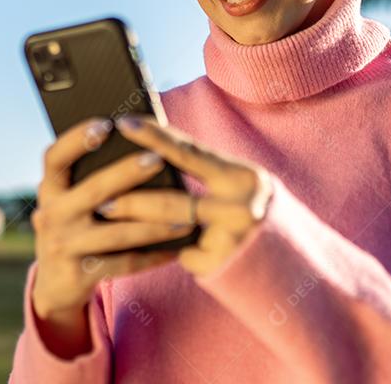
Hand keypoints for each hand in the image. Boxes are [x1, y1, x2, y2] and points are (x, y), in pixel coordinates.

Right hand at [29, 116, 197, 318]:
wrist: (55, 284)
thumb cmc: (76, 226)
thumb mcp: (72, 200)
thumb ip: (90, 177)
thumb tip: (141, 143)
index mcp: (51, 189)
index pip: (55, 157)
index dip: (76, 139)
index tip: (106, 124)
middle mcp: (51, 214)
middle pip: (93, 190)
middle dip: (127, 173)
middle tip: (158, 159)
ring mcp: (63, 246)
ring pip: (116, 232)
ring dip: (154, 223)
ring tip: (186, 215)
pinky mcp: (79, 274)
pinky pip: (124, 262)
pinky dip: (153, 255)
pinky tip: (178, 248)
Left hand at [100, 113, 274, 277]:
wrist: (291, 262)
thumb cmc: (249, 210)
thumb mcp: (236, 185)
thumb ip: (204, 172)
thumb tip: (151, 151)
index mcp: (245, 178)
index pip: (192, 152)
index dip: (155, 136)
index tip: (124, 123)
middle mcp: (243, 209)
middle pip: (175, 200)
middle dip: (132, 196)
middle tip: (99, 192)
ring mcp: (233, 242)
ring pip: (171, 229)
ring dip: (134, 222)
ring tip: (105, 213)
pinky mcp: (221, 267)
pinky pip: (181, 253)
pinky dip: (163, 248)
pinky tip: (142, 247)